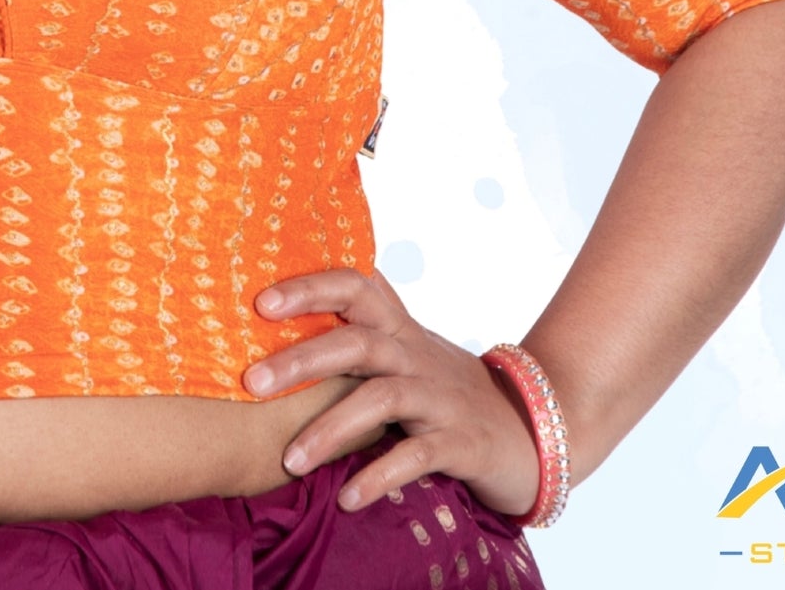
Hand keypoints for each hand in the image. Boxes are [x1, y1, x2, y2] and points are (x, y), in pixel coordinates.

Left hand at [243, 267, 541, 519]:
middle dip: (302, 359)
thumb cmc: (445, 392)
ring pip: (382, 398)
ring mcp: (441, 398)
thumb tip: (274, 327)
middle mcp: (416, 355)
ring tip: (290, 460)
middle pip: (357, 342)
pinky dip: (379, 475)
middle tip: (252, 381)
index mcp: (398, 329)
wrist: (532, 429)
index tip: (261, 302)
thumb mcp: (404, 355)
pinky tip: (347, 498)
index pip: (355, 285)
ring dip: (331, 429)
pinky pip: (417, 456)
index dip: (310, 287)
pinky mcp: (462, 443)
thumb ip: (355, 338)